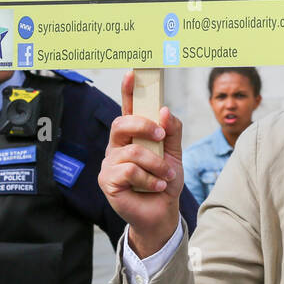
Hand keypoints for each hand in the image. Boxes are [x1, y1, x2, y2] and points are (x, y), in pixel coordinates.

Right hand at [98, 70, 183, 257]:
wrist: (163, 212)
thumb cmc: (165, 180)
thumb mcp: (175, 152)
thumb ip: (172, 129)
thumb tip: (163, 111)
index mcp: (133, 135)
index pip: (128, 108)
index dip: (128, 90)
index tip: (133, 72)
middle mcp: (118, 146)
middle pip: (122, 123)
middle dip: (145, 127)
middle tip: (162, 138)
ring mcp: (110, 163)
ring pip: (132, 151)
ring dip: (156, 164)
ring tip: (165, 176)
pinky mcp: (108, 181)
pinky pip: (129, 172)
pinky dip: (149, 180)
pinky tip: (155, 187)